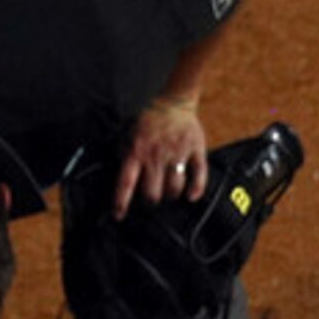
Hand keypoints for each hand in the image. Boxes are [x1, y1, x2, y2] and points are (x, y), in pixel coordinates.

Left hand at [114, 96, 208, 217]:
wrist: (174, 102)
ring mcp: (178, 154)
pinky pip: (199, 176)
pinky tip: (191, 197)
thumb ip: (123, 154)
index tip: (118, 216)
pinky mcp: (196, 151)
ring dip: (170, 196)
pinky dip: (196, 190)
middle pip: (152, 193)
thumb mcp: (127, 133)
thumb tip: (118, 176)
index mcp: (137, 151)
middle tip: (150, 200)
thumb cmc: (148, 120)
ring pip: (174, 189)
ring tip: (168, 194)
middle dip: (150, 201)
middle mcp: (156, 156)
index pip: (126, 183)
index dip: (121, 203)